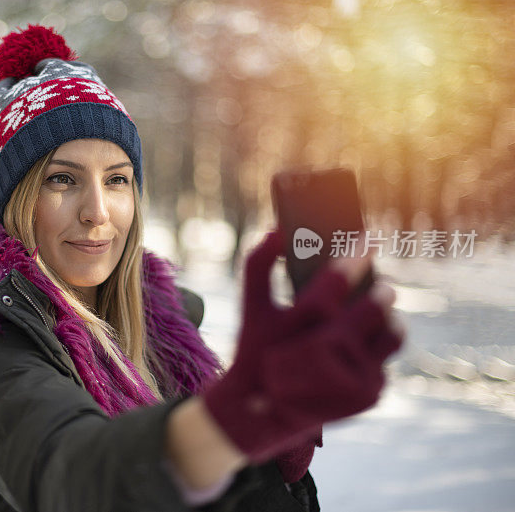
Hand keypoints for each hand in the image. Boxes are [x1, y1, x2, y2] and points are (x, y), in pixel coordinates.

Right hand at [202, 231, 403, 461]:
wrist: (259, 413)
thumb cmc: (257, 349)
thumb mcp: (251, 308)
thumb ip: (258, 264)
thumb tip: (278, 230)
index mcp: (302, 324)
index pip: (337, 280)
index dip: (355, 255)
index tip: (369, 238)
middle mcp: (333, 350)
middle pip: (374, 307)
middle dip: (381, 289)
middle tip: (382, 283)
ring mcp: (355, 375)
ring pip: (392, 334)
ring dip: (390, 316)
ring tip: (382, 308)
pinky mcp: (370, 395)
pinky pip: (386, 360)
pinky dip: (378, 347)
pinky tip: (368, 340)